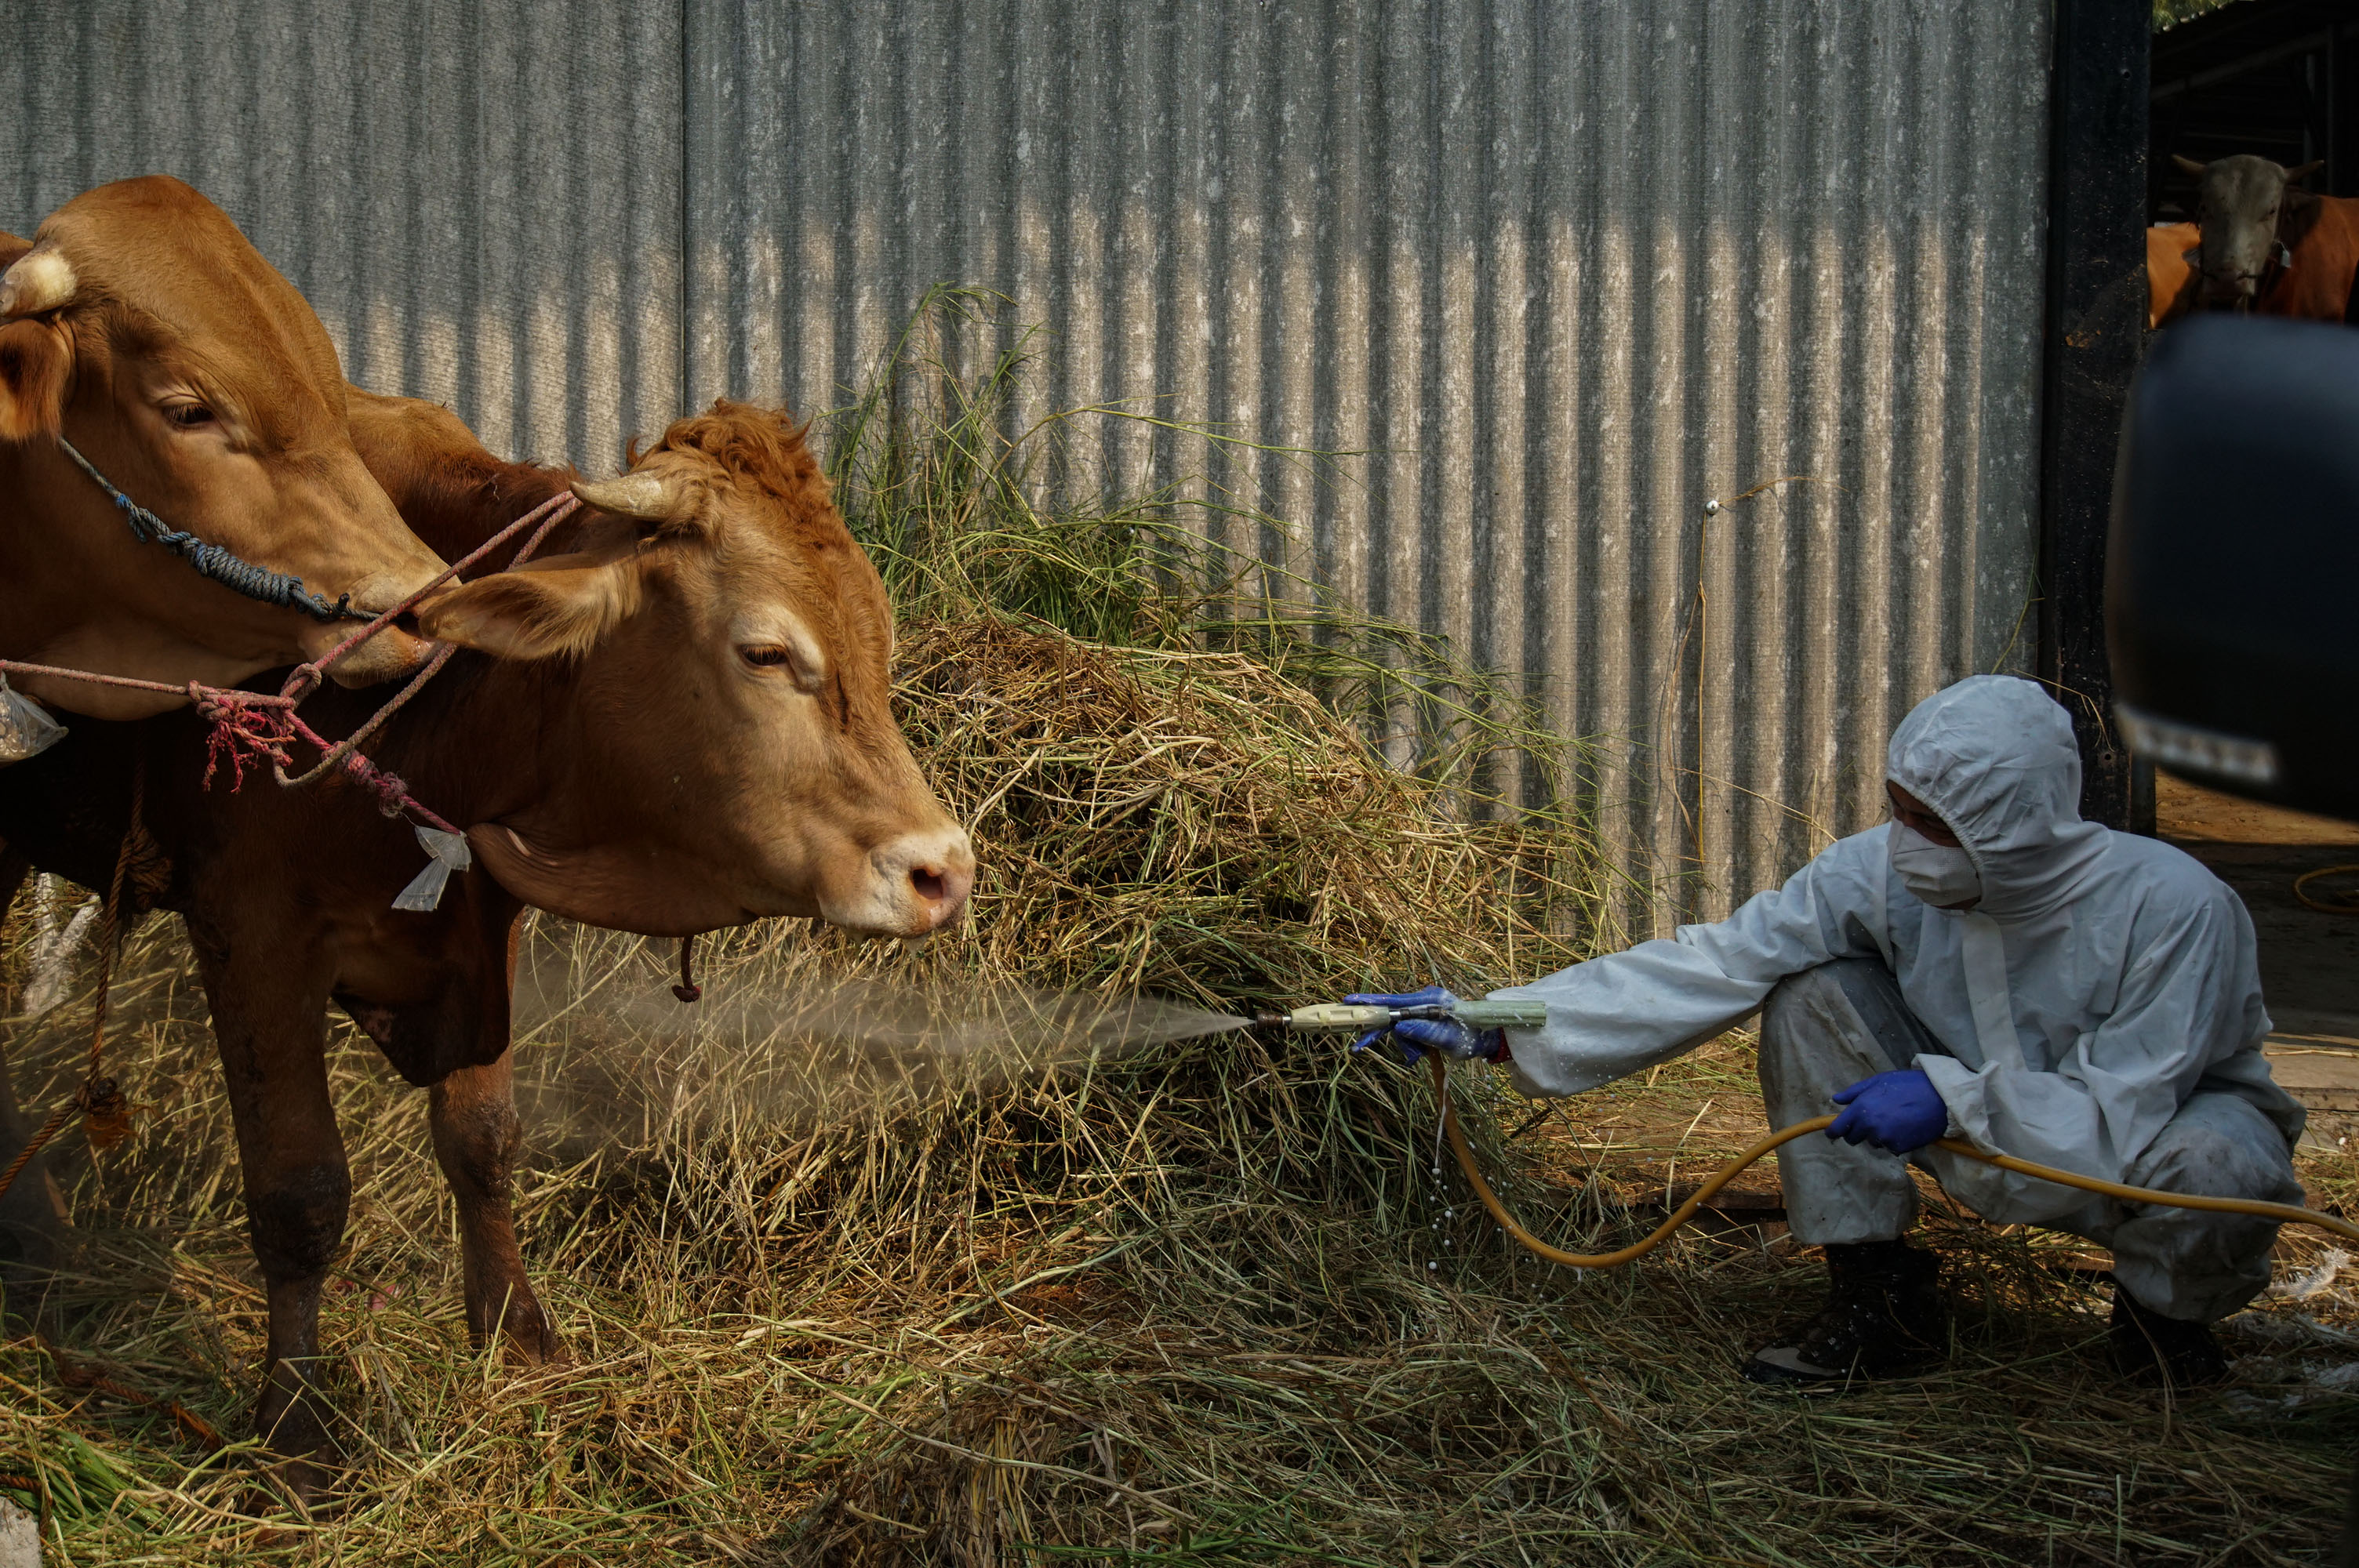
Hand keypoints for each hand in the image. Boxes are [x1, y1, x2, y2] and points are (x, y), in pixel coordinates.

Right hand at [1340, 985, 1504, 1064]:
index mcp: (1430, 1000)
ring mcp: (1423, 1010)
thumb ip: (1424, 1031)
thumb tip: (1400, 1026)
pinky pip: (1408, 1032)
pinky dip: (1411, 1045)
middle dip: (1383, 1034)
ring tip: (1421, 1057)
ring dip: (1406, 1045)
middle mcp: (1424, 1001)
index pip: (1394, 1000)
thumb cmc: (1471, 1037)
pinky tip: (1421, 1053)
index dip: (1372, 1003)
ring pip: (1400, 1028)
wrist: (1487, 1038)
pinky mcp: (1423, 1019)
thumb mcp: (1449, 1039)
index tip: (1350, 1002)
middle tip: (1360, 1047)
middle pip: (1392, 1015)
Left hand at [1826, 1069, 1949, 1153]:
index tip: (1833, 1133)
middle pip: (1853, 1139)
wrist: (1939, 1097)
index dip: (1833, 1132)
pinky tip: (1905, 1127)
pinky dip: (1895, 1141)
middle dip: (1858, 1132)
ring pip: (1873, 1142)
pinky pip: (1890, 1147)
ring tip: (1895, 1119)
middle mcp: (1870, 1125)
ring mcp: (1884, 1138)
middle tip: (1873, 1120)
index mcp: (1861, 1108)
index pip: (1838, 1129)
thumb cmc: (1909, 1085)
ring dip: (1878, 1135)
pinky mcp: (1899, 1147)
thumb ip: (1854, 1092)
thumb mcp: (1878, 1081)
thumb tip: (1836, 1100)